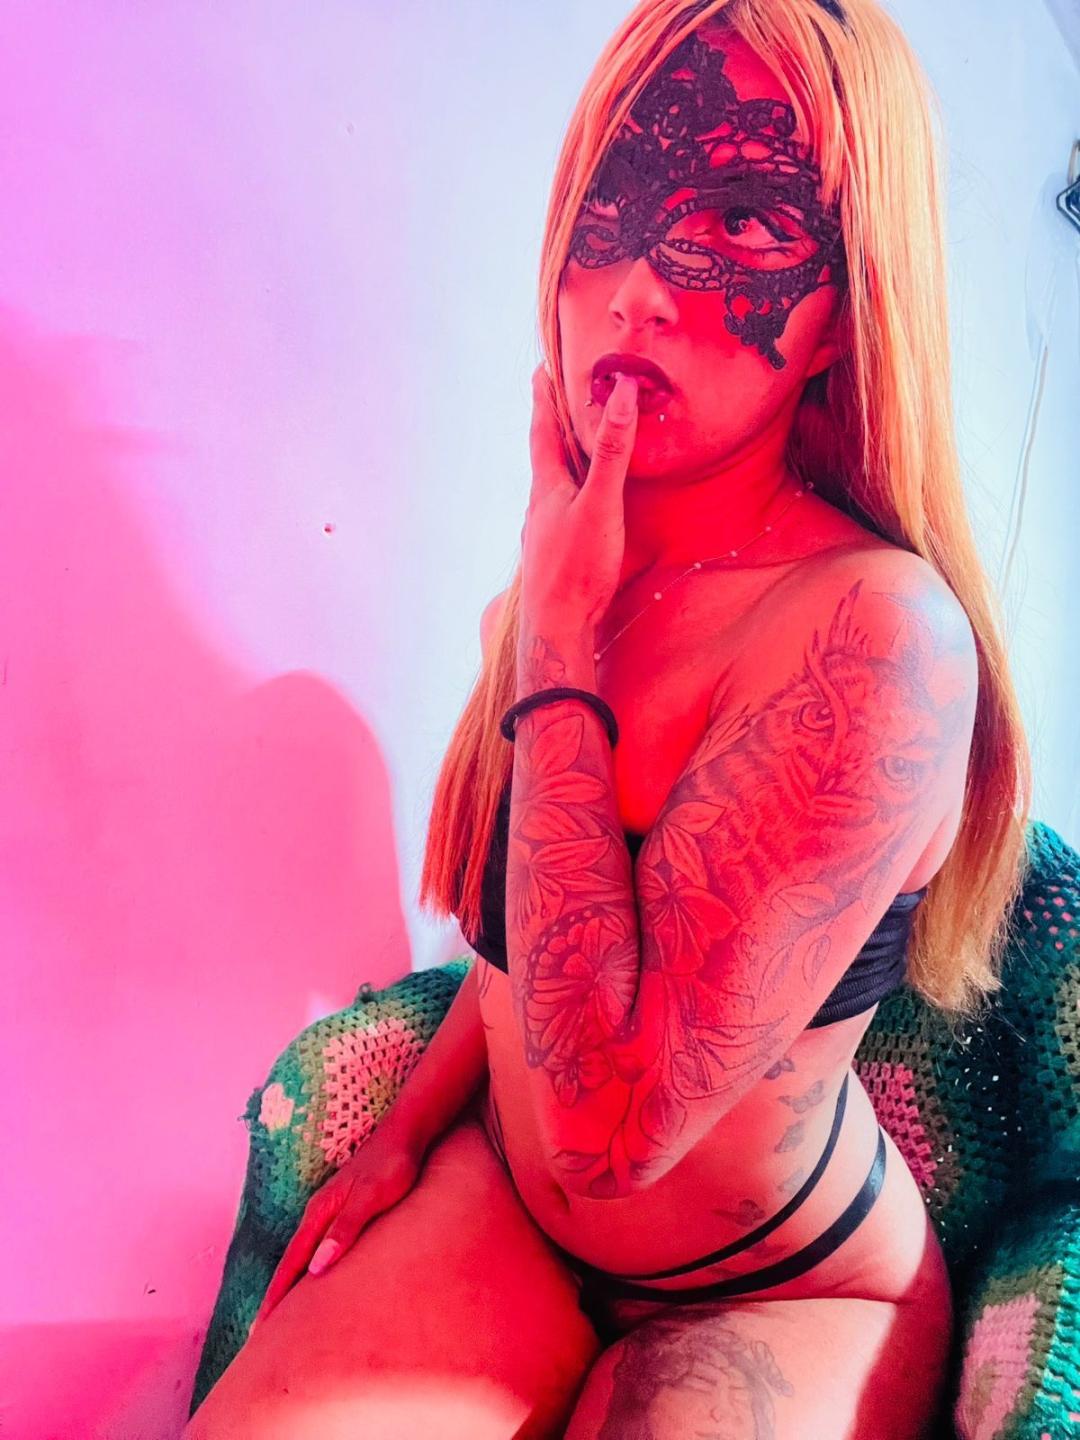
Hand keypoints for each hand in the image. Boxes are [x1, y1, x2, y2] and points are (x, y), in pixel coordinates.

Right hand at [251, 1124, 423, 1328]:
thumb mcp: (371, 1198)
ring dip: (292, 1282)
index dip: (277, 1295)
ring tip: (283, 1314)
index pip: (292, 1261)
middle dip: (276, 1295)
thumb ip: (346, 1230)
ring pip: (305, 1253)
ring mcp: (333, 1209)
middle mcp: (321, 1211)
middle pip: (292, 1260)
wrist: (409, 1131)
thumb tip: (316, 1269)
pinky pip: (321, 1245)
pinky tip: (316, 1278)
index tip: (261, 1328)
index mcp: (321, 1211)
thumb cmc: (393, 1165)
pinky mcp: (347, 1209)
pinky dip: (311, 1267)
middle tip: (260, 1334)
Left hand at [519, 362, 639, 646]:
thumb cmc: (576, 567)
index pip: (543, 430)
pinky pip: (563, 511)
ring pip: (554, 486)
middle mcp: (540, 506)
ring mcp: (545, 532)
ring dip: (564, 462)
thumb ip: (614, 453)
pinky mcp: (556, 556)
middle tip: (559, 399)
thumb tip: (621, 396)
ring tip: (573, 447)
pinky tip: (580, 508)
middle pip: (547, 455)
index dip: (544, 399)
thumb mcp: (602, 504)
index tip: (541, 371)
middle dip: (554, 424)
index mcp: (547, 486)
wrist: (555, 628)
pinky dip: (572, 494)